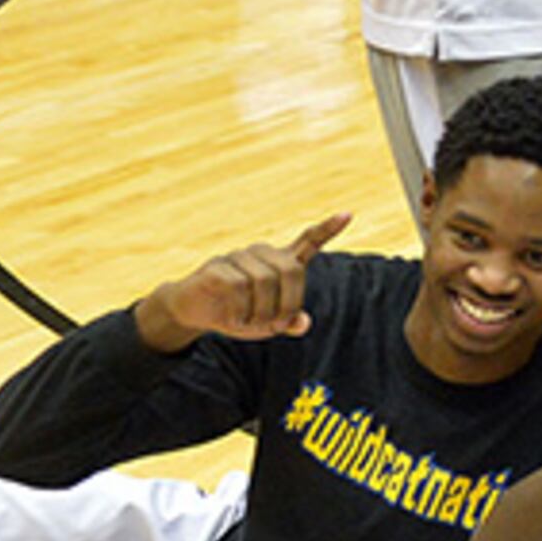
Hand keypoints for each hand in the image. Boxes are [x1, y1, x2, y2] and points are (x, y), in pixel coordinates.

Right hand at [148, 213, 349, 343]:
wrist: (194, 312)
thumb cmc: (237, 313)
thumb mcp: (267, 324)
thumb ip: (288, 322)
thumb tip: (303, 323)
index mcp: (279, 262)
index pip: (308, 241)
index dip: (327, 229)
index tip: (347, 214)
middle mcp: (262, 254)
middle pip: (291, 271)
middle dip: (288, 303)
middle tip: (276, 325)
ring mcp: (239, 257)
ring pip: (264, 281)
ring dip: (261, 312)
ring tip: (251, 323)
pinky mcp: (218, 266)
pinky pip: (238, 287)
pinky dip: (240, 311)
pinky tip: (233, 318)